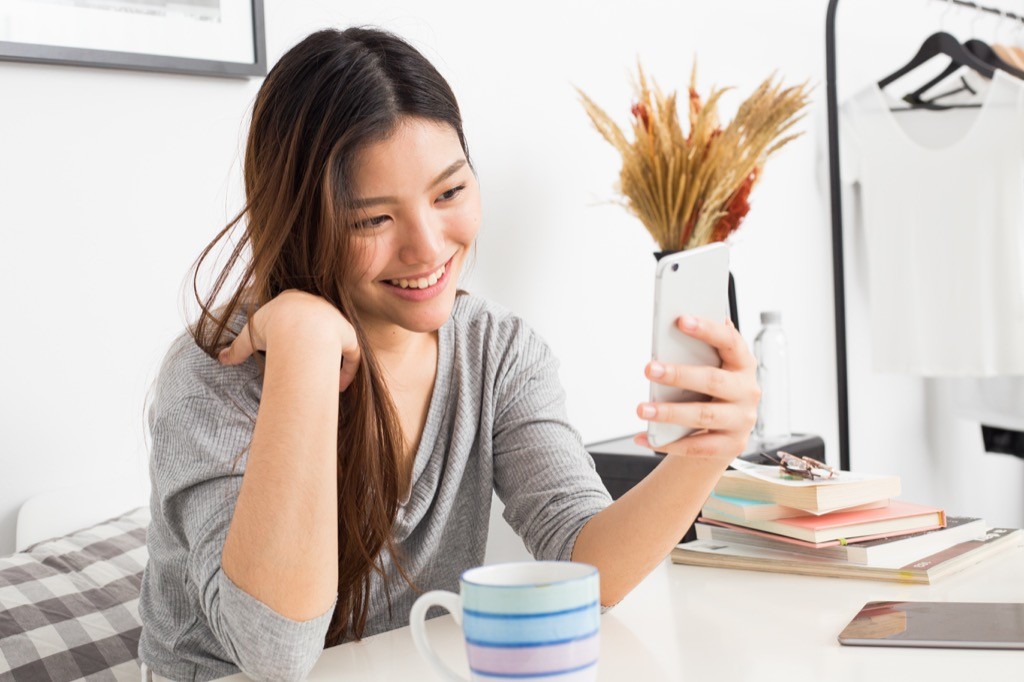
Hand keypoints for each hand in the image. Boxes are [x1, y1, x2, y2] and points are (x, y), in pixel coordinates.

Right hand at [216, 289, 360, 391]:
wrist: (297, 327)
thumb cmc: (271, 328)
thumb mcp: (249, 336)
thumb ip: (237, 348)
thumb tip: (220, 359)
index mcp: (294, 300)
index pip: (294, 311)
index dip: (291, 327)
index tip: (286, 344)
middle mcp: (318, 306)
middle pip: (318, 323)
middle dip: (315, 342)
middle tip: (308, 362)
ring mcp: (335, 319)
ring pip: (337, 339)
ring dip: (333, 359)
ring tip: (328, 379)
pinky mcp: (348, 335)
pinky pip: (352, 354)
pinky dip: (347, 371)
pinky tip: (340, 385)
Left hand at [633, 315, 759, 462]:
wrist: (721, 436)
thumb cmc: (710, 393)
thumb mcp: (710, 369)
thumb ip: (698, 352)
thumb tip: (674, 325)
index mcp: (743, 364)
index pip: (730, 341)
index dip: (707, 330)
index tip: (681, 320)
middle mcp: (748, 391)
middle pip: (712, 380)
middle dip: (678, 374)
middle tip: (649, 369)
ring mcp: (742, 420)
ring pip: (703, 415)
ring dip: (669, 412)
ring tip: (642, 409)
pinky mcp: (731, 446)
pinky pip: (696, 446)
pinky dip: (667, 443)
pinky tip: (644, 437)